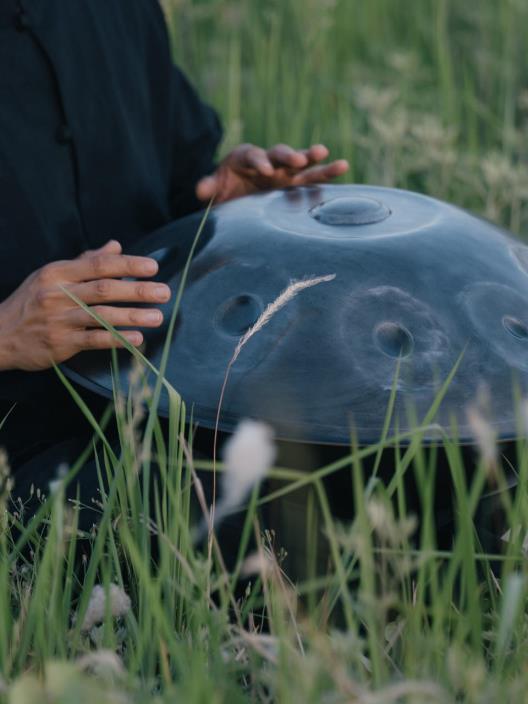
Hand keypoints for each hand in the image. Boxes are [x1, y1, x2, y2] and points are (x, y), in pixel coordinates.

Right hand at [0, 240, 171, 371]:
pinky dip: (116, 339)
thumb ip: (85, 262)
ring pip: (102, 316)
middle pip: (104, 289)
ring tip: (157, 316)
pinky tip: (137, 339)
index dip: (128, 265)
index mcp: (58, 273)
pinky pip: (93, 340)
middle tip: (164, 292)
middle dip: (137, 290)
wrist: (0, 335)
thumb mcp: (52, 276)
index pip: (99, 265)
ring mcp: (59, 319)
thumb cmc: (31, 302)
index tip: (153, 267)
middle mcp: (58, 294)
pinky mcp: (60, 343)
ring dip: (132, 316)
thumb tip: (116, 246)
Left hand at [196, 143, 348, 203]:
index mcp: (245, 157)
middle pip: (279, 154)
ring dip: (313, 160)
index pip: (253, 155)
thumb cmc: (223, 189)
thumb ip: (209, 186)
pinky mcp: (293, 183)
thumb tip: (200, 190)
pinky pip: (312, 178)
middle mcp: (267, 161)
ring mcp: (283, 172)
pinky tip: (342, 166)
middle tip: (297, 159)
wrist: (234, 195)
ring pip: (300, 164)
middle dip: (288, 156)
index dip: (259, 161)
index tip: (264, 169)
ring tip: (328, 155)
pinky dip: (325, 173)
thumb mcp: (214, 188)